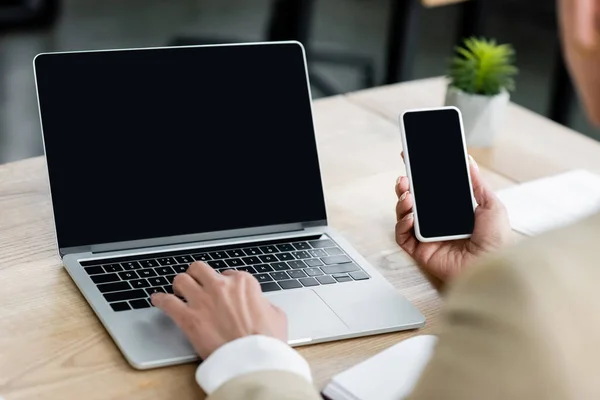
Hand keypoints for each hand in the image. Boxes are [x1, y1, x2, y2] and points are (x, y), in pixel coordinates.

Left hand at [151, 262, 287, 358]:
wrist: (253, 360)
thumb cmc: (266, 341)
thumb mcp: (276, 316)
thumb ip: (264, 304)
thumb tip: (260, 305)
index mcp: (243, 283)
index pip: (228, 273)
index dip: (224, 282)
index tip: (222, 290)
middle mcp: (221, 286)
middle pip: (200, 269)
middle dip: (197, 276)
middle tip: (196, 284)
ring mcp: (203, 300)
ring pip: (181, 279)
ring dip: (179, 285)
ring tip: (178, 290)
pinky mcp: (188, 318)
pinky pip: (167, 302)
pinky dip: (160, 300)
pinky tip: (157, 300)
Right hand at [395, 154, 511, 280]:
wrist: (492, 266)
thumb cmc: (497, 242)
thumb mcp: (491, 205)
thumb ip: (476, 183)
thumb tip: (468, 161)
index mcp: (452, 211)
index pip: (431, 191)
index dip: (420, 177)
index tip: (412, 162)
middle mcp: (437, 223)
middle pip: (413, 201)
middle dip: (405, 187)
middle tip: (404, 178)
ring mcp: (427, 237)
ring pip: (404, 216)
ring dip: (402, 203)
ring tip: (407, 196)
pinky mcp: (420, 251)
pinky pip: (402, 236)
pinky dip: (402, 225)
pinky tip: (410, 218)